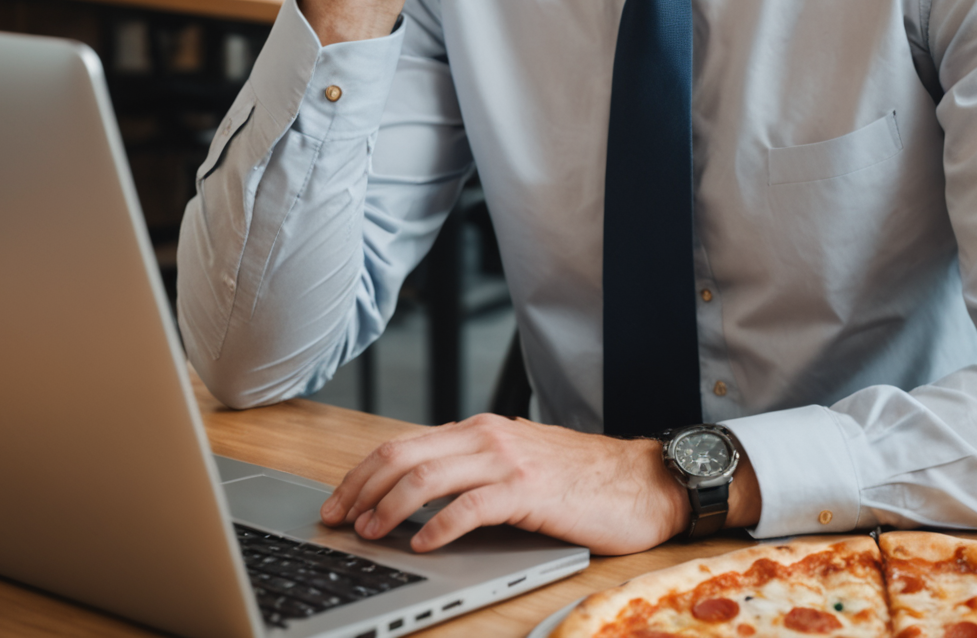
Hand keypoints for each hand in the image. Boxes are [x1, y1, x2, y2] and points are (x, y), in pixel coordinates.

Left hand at [319, 414, 692, 554]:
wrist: (638, 481)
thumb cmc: (577, 480)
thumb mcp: (514, 465)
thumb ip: (471, 471)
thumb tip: (414, 497)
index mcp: (478, 430)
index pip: (402, 445)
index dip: (362, 474)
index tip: (338, 503)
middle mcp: (487, 437)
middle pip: (403, 455)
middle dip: (361, 490)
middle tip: (339, 522)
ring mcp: (507, 461)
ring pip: (428, 477)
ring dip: (389, 508)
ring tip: (370, 533)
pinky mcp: (529, 490)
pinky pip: (471, 506)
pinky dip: (439, 526)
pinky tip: (422, 545)